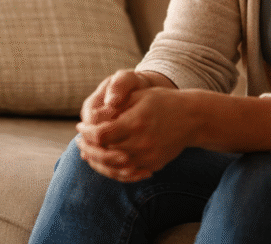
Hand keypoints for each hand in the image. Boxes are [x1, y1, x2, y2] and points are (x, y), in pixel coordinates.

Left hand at [77, 77, 193, 182]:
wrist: (192, 118)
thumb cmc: (162, 101)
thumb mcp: (138, 95)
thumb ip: (114, 107)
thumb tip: (90, 118)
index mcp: (135, 122)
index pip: (101, 134)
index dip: (86, 132)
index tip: (80, 126)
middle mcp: (141, 142)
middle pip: (104, 153)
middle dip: (88, 147)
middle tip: (79, 140)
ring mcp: (148, 157)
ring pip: (114, 167)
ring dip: (97, 161)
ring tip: (88, 153)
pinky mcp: (153, 165)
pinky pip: (128, 174)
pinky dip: (113, 170)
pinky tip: (104, 162)